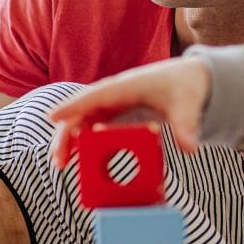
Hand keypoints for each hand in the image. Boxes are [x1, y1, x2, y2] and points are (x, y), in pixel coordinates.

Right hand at [48, 58, 212, 166]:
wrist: (188, 80)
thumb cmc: (184, 87)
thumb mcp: (187, 106)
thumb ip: (186, 126)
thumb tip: (189, 149)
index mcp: (127, 86)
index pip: (95, 95)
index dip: (74, 106)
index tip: (53, 116)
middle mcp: (113, 94)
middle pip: (81, 112)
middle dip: (66, 133)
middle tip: (59, 158)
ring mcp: (110, 104)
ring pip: (82, 121)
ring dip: (69, 140)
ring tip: (61, 163)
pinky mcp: (112, 114)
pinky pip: (90, 127)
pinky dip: (80, 142)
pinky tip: (73, 158)